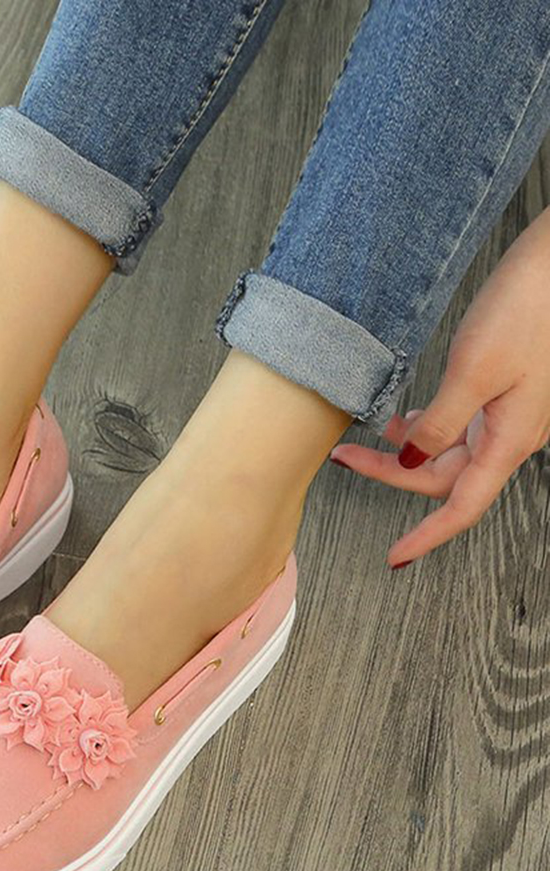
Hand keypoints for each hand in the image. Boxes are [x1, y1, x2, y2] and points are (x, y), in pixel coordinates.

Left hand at [328, 206, 549, 568]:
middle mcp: (513, 434)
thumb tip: (412, 461)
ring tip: (367, 435)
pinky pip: (462, 425)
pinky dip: (429, 425)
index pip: (462, 506)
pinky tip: (407, 414)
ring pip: (451, 451)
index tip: (395, 557)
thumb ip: (440, 422)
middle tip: (344, 457)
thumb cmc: (529, 309)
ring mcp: (511, 414)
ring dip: (408, 449)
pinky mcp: (506, 391)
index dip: (427, 536)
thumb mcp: (473, 370)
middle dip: (391, 472)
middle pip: (444, 476)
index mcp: (510, 439)